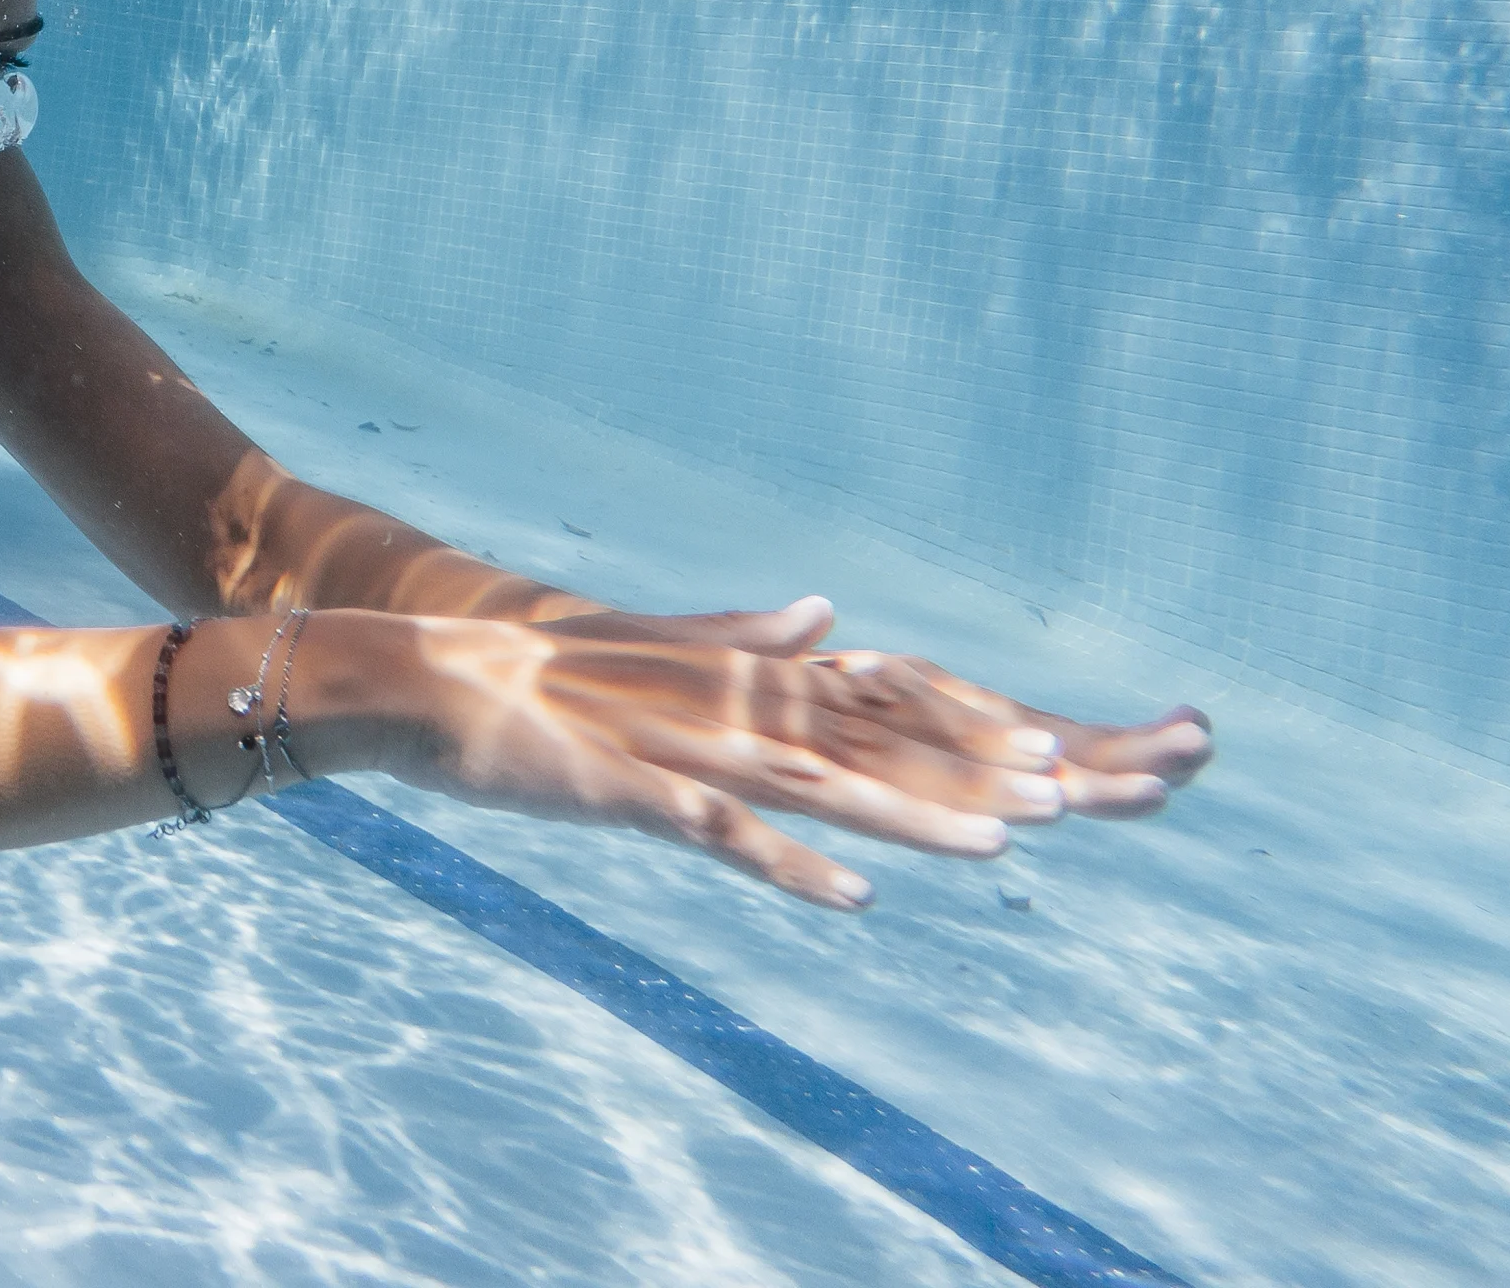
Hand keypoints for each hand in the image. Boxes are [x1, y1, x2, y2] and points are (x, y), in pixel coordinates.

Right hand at [330, 611, 1200, 909]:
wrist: (423, 680)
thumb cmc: (534, 682)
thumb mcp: (655, 651)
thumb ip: (743, 634)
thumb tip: (824, 612)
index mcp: (736, 675)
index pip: (874, 700)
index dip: (969, 727)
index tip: (1061, 749)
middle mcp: (726, 704)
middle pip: (871, 740)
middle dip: (977, 768)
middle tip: (1087, 795)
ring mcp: (681, 748)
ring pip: (819, 783)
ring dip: (915, 815)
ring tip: (1009, 845)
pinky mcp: (630, 792)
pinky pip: (723, 834)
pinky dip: (790, 863)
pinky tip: (851, 897)